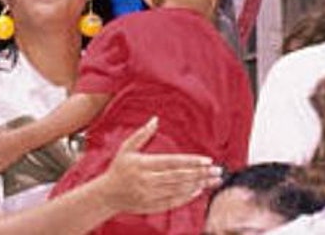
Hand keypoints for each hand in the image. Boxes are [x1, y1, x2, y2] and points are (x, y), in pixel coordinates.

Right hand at [96, 117, 221, 215]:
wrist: (106, 195)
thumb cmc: (118, 168)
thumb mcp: (126, 148)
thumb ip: (141, 134)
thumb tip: (155, 119)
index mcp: (143, 165)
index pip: (172, 163)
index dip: (191, 162)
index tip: (207, 160)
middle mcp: (148, 181)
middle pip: (179, 177)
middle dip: (200, 174)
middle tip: (218, 171)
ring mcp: (150, 195)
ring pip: (179, 190)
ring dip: (198, 185)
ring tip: (213, 180)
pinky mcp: (152, 206)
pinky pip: (173, 202)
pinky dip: (187, 197)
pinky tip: (199, 191)